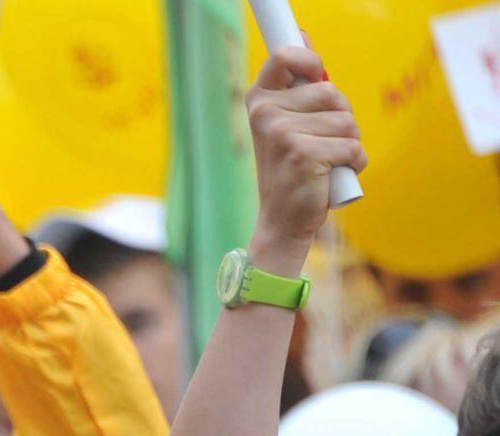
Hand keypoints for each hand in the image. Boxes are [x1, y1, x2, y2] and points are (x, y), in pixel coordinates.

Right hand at [245, 47, 365, 267]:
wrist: (282, 223)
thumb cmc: (291, 173)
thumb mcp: (287, 125)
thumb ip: (296, 87)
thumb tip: (303, 34)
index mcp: (259, 103)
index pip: (285, 56)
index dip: (309, 59)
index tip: (316, 74)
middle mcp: (266, 115)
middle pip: (331, 91)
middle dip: (340, 118)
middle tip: (321, 145)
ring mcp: (283, 134)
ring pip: (346, 121)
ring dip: (348, 145)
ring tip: (326, 165)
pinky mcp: (305, 154)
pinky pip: (352, 147)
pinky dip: (353, 164)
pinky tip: (333, 178)